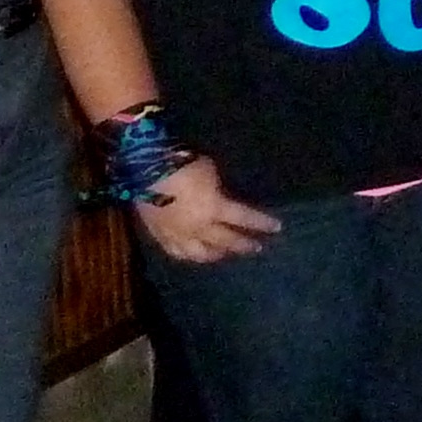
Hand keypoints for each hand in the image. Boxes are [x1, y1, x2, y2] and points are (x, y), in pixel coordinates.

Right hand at [129, 156, 280, 264]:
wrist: (143, 171)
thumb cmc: (181, 165)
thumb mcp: (210, 171)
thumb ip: (219, 189)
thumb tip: (221, 196)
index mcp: (215, 209)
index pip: (245, 218)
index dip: (262, 223)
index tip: (277, 228)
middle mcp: (199, 228)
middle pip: (226, 241)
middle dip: (243, 245)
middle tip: (256, 248)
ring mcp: (178, 235)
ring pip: (200, 254)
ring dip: (216, 255)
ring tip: (224, 255)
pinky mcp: (159, 236)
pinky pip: (176, 252)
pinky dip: (188, 256)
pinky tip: (192, 255)